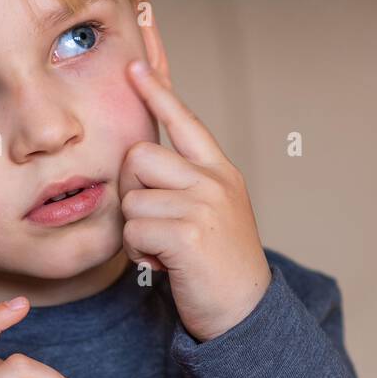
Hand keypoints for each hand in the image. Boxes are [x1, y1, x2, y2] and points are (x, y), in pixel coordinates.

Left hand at [119, 59, 270, 340]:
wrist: (245, 312)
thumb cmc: (218, 266)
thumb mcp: (212, 212)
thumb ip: (185, 183)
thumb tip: (137, 164)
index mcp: (219, 171)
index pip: (184, 120)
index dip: (156, 92)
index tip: (134, 64)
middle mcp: (213, 180)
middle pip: (138, 156)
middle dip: (131, 191)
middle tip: (152, 222)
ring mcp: (202, 204)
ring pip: (131, 198)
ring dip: (136, 230)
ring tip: (163, 249)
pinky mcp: (187, 233)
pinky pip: (133, 230)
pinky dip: (139, 253)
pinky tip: (164, 264)